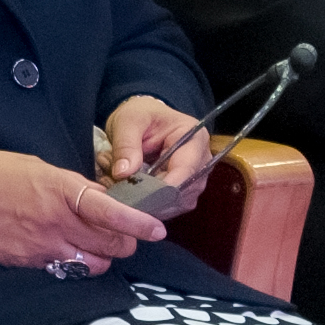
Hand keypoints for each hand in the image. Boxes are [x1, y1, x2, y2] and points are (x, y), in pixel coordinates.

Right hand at [0, 148, 167, 273]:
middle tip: (122, 234)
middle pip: (111, 245)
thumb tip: (98, 200)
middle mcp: (56, 223)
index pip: (110, 213)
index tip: (157, 229)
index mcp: (61, 191)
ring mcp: (41, 247)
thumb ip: (72, 186)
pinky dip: (73, 264)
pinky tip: (64, 253)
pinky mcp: (27, 264)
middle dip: (124, 242)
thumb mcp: (40, 167)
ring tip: (92, 245)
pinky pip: (64, 271)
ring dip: (101, 257)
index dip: (138, 223)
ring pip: (93, 265)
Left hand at [99, 94, 212, 218]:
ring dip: (150, 204)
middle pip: (183, 191)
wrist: (143, 121)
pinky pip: (171, 208)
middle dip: (153, 197)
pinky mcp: (185, 192)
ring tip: (125, 194)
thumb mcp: (128, 121)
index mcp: (195, 139)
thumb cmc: (140, 116)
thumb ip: (126, 145)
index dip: (163, 187)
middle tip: (123, 196)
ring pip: (176, 204)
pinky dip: (151, 207)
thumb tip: (123, 174)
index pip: (185, 169)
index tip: (137, 196)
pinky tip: (133, 199)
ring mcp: (195, 179)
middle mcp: (202, 162)